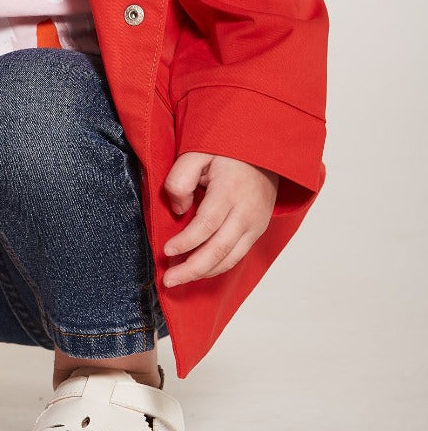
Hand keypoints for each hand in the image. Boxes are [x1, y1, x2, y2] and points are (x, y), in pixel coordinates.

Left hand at [162, 152, 278, 287]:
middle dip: (192, 269)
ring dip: (204, 272)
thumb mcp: (196, 153)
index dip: (187, 242)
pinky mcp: (257, 230)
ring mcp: (255, 224)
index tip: (167, 251)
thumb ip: (181, 179)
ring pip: (230, 259)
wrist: (263, 151)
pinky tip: (199, 269)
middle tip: (168, 280)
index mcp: (230, 192)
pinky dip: (217, 266)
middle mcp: (247, 213)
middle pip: (220, 250)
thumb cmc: (226, 151)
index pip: (207, 224)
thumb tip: (179, 211)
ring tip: (179, 279)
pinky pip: (237, 255)